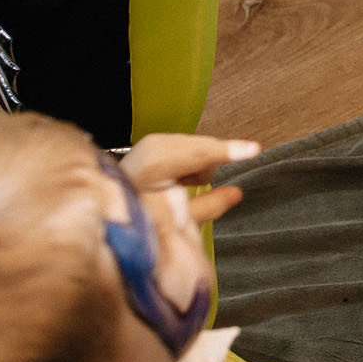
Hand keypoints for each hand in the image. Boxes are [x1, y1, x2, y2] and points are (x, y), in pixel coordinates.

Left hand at [121, 132, 262, 222]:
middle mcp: (155, 145)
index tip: (254, 149)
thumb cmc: (138, 217)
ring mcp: (154, 141)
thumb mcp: (173, 220)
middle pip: (203, 146)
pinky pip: (189, 147)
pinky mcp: (156, 142)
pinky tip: (177, 179)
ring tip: (181, 186)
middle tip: (191, 188)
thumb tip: (237, 193)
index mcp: (155, 165)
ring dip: (199, 166)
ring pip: (198, 146)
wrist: (107, 208)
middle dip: (209, 166)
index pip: (200, 153)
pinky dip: (191, 163)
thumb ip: (207, 207)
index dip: (229, 152)